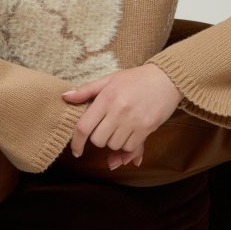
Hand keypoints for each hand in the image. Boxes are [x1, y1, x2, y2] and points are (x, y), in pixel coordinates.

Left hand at [62, 63, 183, 167]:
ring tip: (120, 126)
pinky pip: (130, 147)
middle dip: (98, 138)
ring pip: (114, 145)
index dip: (76, 142)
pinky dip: (128, 145)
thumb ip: (86, 91)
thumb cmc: (134, 79)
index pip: (84, 126)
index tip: (76, 150)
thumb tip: (65, 97)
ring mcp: (133, 121)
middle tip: (104, 127)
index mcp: (106, 97)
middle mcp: (118, 110)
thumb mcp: (109, 79)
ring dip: (113, 141)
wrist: (166, 79)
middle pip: (98, 140)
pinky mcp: (147, 129)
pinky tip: (130, 133)